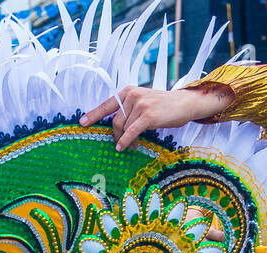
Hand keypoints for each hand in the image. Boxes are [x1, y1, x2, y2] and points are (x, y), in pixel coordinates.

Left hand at [81, 85, 223, 151]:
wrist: (184, 104)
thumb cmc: (163, 107)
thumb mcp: (143, 103)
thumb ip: (129, 110)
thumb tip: (116, 128)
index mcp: (128, 91)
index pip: (107, 104)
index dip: (94, 114)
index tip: (82, 122)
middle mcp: (132, 95)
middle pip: (115, 120)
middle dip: (117, 135)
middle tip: (122, 145)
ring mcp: (140, 104)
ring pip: (123, 127)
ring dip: (125, 140)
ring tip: (130, 146)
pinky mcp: (148, 115)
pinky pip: (132, 131)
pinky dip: (126, 140)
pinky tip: (123, 148)